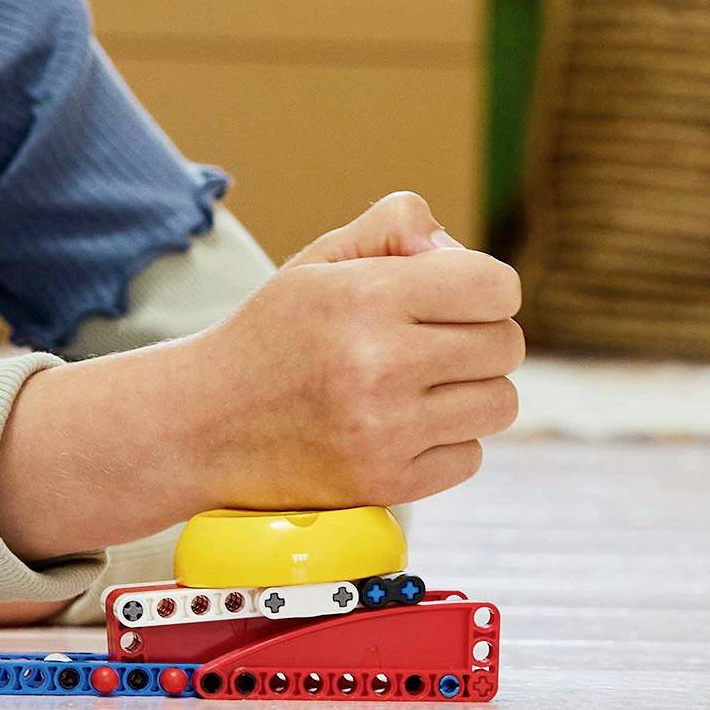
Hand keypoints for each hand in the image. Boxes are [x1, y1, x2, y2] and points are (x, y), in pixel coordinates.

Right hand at [0, 192, 522, 561]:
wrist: (202, 425)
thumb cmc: (275, 334)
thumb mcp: (321, 259)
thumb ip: (395, 224)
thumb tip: (454, 247)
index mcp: (368, 298)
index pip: (495, 288)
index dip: (487, 288)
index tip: (459, 297)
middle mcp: (381, 366)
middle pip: (506, 346)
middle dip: (482, 336)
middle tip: (437, 340)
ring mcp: (385, 433)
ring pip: (500, 404)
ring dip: (474, 391)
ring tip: (425, 384)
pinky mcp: (386, 486)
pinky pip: (471, 457)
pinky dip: (449, 442)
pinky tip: (405, 426)